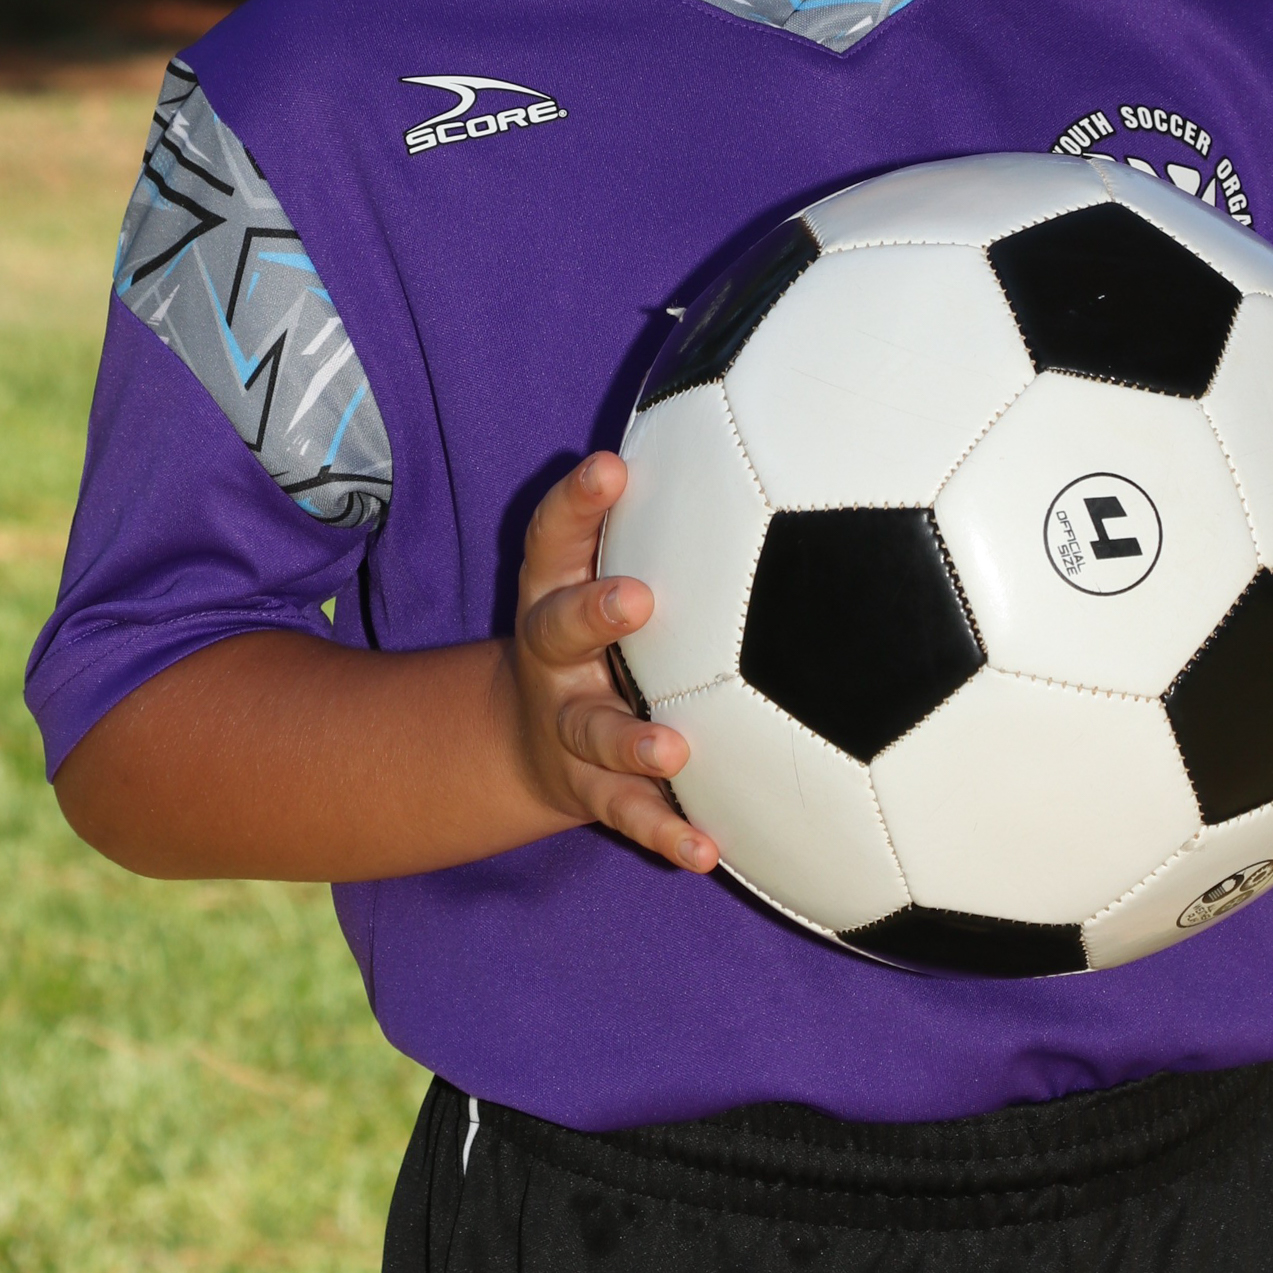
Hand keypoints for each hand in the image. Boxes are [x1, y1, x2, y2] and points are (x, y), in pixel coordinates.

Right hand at [500, 452, 717, 873]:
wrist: (524, 741)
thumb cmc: (594, 631)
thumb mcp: (595, 569)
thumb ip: (660, 513)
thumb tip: (748, 421)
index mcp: (554, 591)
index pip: (554, 537)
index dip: (578, 502)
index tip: (611, 468)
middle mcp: (554, 657)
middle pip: (558, 628)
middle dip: (594, 611)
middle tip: (636, 599)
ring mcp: (569, 725)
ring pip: (594, 732)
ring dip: (631, 738)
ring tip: (673, 746)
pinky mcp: (591, 790)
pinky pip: (630, 815)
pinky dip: (667, 833)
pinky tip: (709, 851)